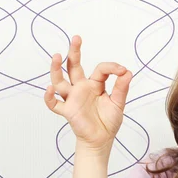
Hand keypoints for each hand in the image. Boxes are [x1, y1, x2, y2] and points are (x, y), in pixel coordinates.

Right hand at [44, 35, 132, 152]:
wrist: (101, 139)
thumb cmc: (108, 121)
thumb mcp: (118, 103)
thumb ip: (122, 88)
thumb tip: (128, 72)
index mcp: (95, 85)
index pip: (100, 70)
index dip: (111, 68)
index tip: (122, 71)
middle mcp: (81, 88)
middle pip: (74, 67)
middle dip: (74, 52)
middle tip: (76, 38)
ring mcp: (73, 98)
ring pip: (60, 81)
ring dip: (56, 69)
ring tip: (56, 56)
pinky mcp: (68, 110)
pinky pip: (54, 103)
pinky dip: (49, 97)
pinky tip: (49, 89)